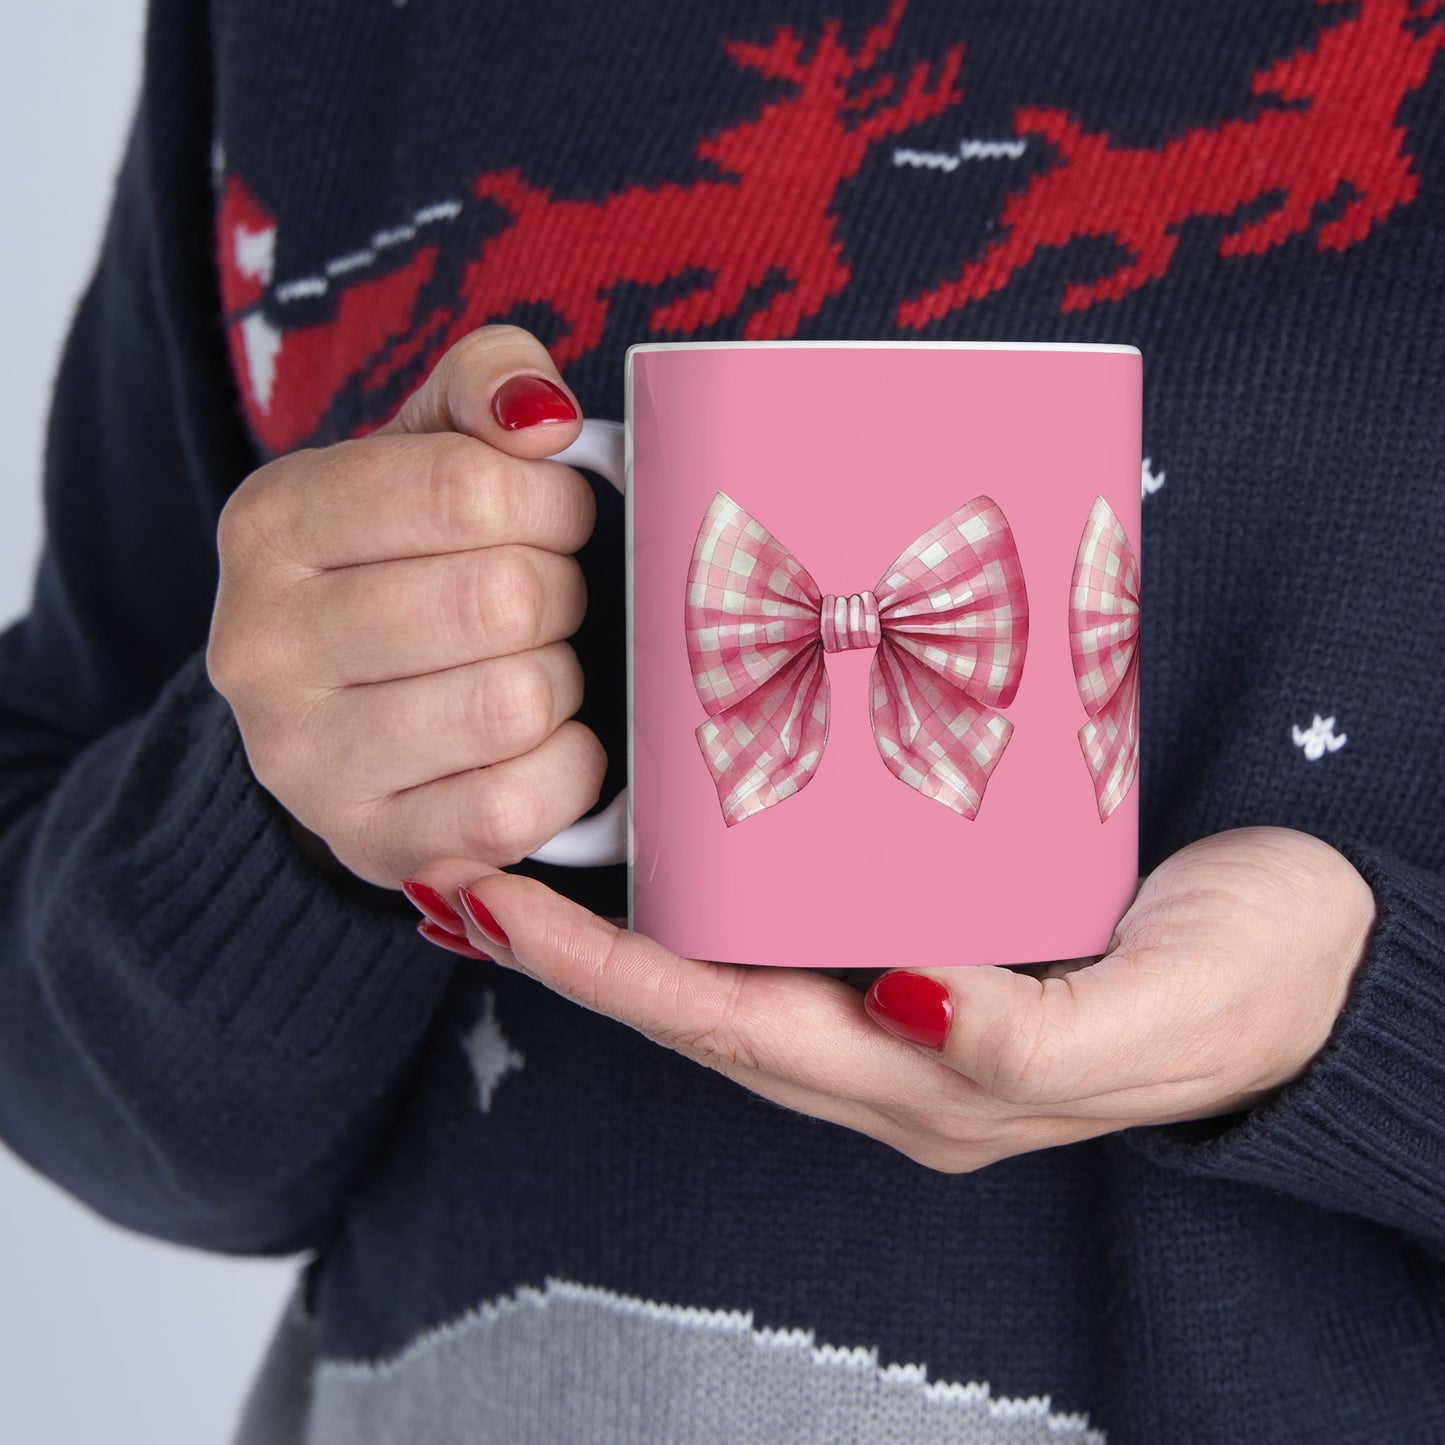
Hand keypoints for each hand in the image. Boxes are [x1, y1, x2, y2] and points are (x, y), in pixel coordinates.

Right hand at [207, 325, 604, 888]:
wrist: (345, 710)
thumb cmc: (409, 562)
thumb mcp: (428, 447)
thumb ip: (486, 384)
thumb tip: (542, 416)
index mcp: (271, 522)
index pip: (466, 488)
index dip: (553, 503)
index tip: (558, 519)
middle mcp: (260, 644)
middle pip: (500, 600)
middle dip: (561, 594)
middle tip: (549, 601)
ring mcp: (302, 760)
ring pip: (513, 703)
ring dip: (562, 681)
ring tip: (538, 666)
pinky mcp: (368, 845)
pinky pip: (513, 807)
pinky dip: (567, 769)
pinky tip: (548, 742)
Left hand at [405, 826, 1376, 1170]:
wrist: (1328, 955)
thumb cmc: (1256, 986)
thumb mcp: (1159, 1013)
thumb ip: (1031, 1040)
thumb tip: (903, 1000)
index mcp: (931, 1084)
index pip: (726, 1029)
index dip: (602, 974)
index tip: (491, 905)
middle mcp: (896, 1050)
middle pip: (700, 1002)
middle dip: (574, 950)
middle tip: (468, 864)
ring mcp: (908, 996)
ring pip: (735, 964)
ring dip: (630, 920)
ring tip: (537, 846)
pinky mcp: (936, 932)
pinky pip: (795, 921)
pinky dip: (717, 886)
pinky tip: (684, 831)